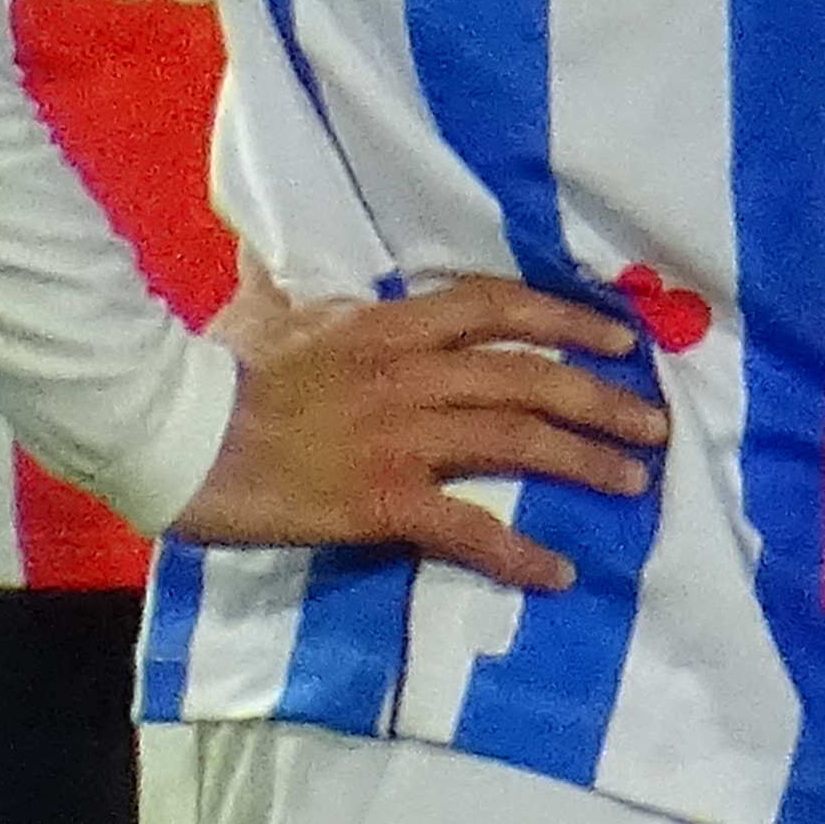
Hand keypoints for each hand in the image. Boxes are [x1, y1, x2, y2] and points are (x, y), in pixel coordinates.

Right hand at [172, 263, 668, 597]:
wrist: (171, 434)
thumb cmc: (215, 370)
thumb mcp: (268, 308)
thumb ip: (301, 283)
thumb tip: (290, 250)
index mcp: (392, 324)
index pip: (501, 307)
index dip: (568, 320)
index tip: (620, 339)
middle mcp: (412, 374)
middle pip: (530, 377)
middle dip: (601, 397)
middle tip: (654, 422)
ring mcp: (401, 438)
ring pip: (517, 442)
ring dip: (584, 461)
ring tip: (633, 480)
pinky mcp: (380, 500)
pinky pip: (466, 529)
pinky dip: (517, 553)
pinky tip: (559, 573)